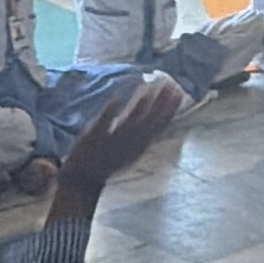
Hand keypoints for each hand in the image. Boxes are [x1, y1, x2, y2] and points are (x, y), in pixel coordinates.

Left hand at [49, 74, 187, 209]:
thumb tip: (158, 112)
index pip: (159, 125)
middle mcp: (129, 142)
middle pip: (148, 121)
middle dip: (159, 103)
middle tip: (169, 84)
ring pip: (130, 121)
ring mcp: (112, 140)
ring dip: (140, 106)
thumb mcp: (134, 149)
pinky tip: (117, 97)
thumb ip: (145, 132)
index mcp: (140, 144)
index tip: (178, 92)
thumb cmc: (111, 160)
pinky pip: (103, 123)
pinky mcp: (93, 137)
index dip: (170, 110)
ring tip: (148, 89)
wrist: (85, 178)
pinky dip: (110, 111)